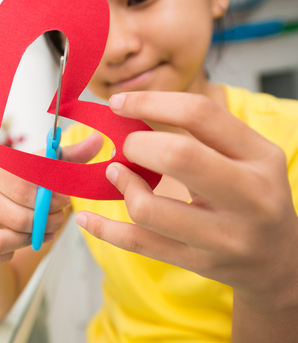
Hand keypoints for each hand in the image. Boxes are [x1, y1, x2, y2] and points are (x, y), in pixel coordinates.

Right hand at [0, 131, 102, 269]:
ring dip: (26, 241)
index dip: (50, 198)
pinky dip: (5, 255)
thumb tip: (98, 139)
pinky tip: (14, 243)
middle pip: (14, 215)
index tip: (65, 202)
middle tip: (58, 222)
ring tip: (39, 233)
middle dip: (44, 223)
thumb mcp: (42, 171)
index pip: (22, 184)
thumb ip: (67, 158)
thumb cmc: (17, 188)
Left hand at [76, 91, 297, 307]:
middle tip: (125, 147)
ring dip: (122, 186)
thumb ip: (200, 134)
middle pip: (177, 156)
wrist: (278, 260)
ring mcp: (223, 236)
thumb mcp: (245, 157)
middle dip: (136, 145)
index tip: (119, 103)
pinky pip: (139, 244)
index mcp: (260, 157)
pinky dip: (105, 229)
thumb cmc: (254, 197)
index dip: (149, 102)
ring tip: (117, 175)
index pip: (199, 114)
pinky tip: (88, 218)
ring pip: (149, 208)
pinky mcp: (197, 262)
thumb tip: (135, 110)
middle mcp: (248, 197)